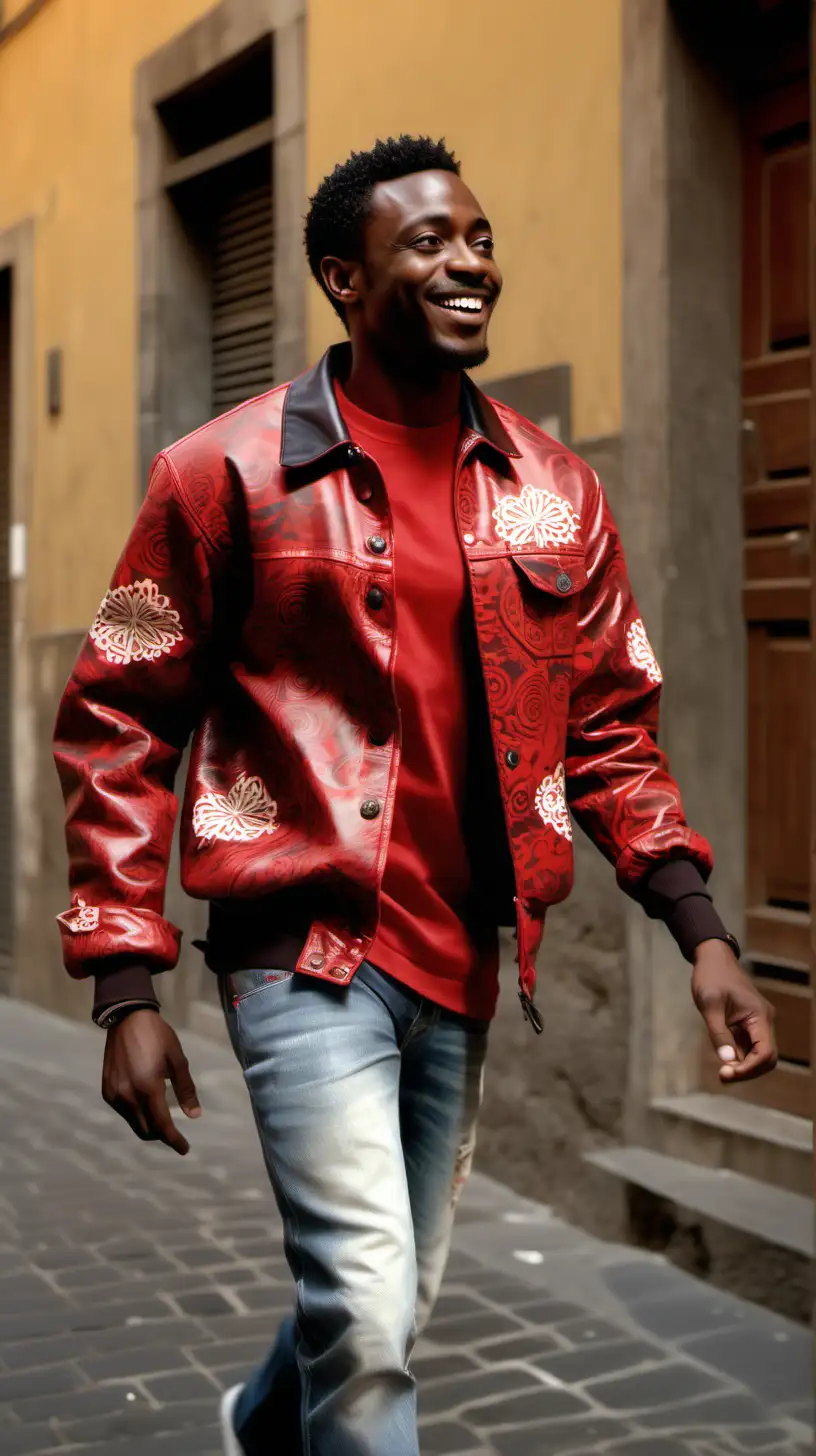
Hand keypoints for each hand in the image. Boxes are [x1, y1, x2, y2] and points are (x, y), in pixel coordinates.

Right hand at [102, 1009, 201, 1154]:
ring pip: (134, 1123)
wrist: (126, 1018)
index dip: (174, 1140)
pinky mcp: (106, 1090)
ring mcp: (114, 1094)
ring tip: (162, 1117)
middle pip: (146, 1130)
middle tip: (175, 1132)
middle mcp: (127, 1096)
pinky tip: (146, 1105)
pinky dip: (137, 1115)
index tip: (184, 1149)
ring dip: (149, 1126)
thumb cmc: (157, 1036)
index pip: (162, 1125)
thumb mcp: (177, 1059)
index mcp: (147, 1087)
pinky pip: (124, 1112)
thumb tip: (194, 1115)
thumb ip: (185, 1089)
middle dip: (162, 1136)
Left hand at [692, 939, 776, 1082]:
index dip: (749, 1069)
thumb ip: (718, 1034)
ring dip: (742, 1065)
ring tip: (721, 1070)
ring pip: (758, 1054)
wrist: (712, 957)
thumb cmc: (710, 976)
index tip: (726, 1073)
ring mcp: (757, 1022)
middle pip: (766, 1058)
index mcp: (759, 1015)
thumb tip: (727, 1061)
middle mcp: (764, 1021)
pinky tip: (723, 1057)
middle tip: (722, 1076)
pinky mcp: (748, 1023)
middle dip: (747, 1071)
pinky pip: (749, 1046)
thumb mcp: (709, 1004)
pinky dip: (738, 1056)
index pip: (766, 1053)